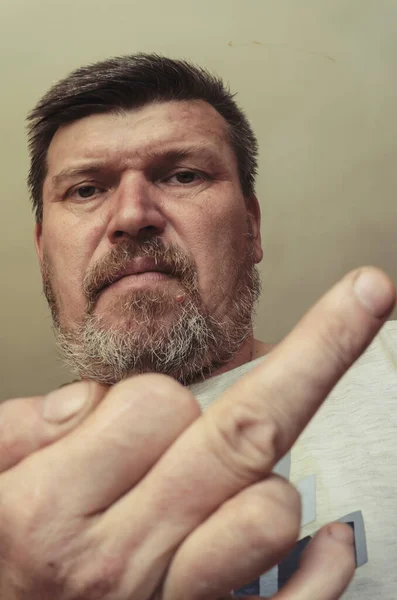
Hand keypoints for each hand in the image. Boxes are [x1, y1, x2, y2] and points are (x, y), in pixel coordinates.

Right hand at [0, 267, 393, 599]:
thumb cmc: (2, 562)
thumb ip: (22, 428)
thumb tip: (92, 403)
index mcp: (55, 508)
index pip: (154, 402)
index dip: (155, 394)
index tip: (136, 417)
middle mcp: (120, 558)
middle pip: (247, 430)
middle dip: (323, 346)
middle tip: (369, 293)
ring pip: (272, 507)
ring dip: (266, 475)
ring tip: (227, 477)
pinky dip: (326, 564)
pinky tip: (329, 537)